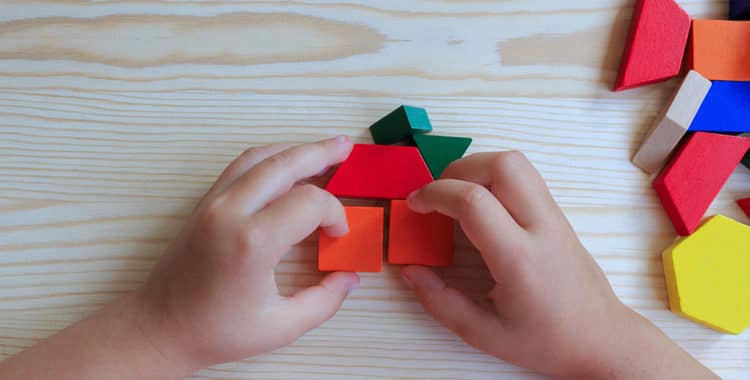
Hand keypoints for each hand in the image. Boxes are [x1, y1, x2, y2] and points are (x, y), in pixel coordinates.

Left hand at [134, 136, 359, 372]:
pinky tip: (286, 162)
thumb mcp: (281, 328)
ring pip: (259, 157)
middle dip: (320, 153)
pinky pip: (240, 166)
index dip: (335, 214)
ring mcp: (213, 203)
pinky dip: (269, 158)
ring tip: (322, 148)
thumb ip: (324, 301)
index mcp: (253, 242)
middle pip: (284, 163)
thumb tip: (350, 277)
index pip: (309, 203)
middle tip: (346, 147)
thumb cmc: (216, 331)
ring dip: (293, 149)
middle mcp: (231, 212)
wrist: (160, 327)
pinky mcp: (203, 203)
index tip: (338, 235)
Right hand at [401, 151, 716, 378]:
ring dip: (477, 168)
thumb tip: (409, 270)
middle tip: (436, 196)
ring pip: (516, 163)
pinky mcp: (558, 215)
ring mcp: (554, 216)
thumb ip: (440, 302)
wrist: (603, 339)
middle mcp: (541, 227)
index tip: (415, 205)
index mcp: (520, 259)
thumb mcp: (484, 334)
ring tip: (456, 197)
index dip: (435, 194)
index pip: (474, 201)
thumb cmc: (546, 341)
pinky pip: (524, 177)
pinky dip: (493, 177)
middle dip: (457, 169)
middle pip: (501, 165)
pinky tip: (481, 206)